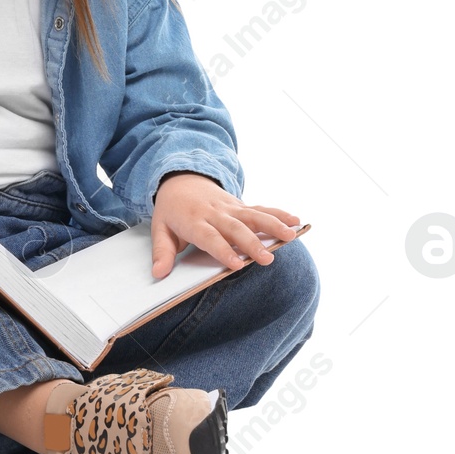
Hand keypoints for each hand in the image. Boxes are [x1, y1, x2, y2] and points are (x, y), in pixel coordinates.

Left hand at [150, 171, 299, 279]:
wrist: (180, 180)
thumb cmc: (171, 210)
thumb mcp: (159, 228)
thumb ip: (162, 252)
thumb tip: (158, 273)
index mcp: (193, 221)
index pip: (210, 237)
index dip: (222, 251)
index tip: (236, 265)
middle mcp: (214, 213)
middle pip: (235, 228)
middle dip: (252, 243)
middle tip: (267, 258)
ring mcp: (230, 207)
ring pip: (253, 215)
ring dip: (273, 225)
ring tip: (291, 236)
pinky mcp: (241, 205)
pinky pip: (261, 209)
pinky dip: (279, 214)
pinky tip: (296, 221)